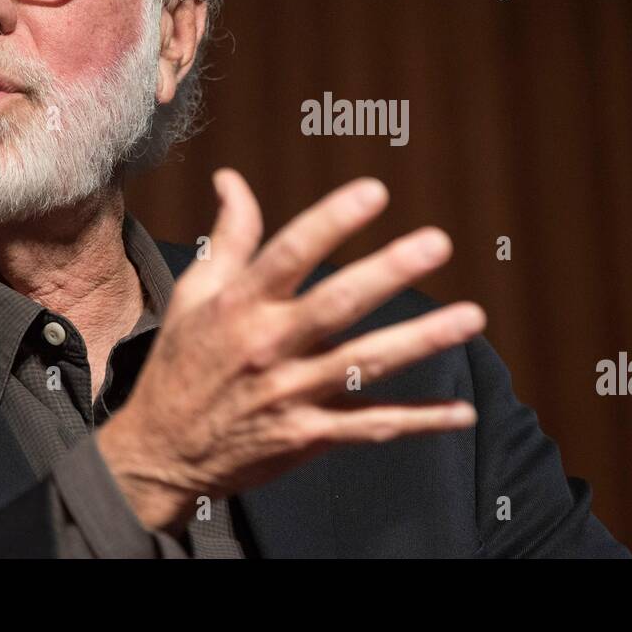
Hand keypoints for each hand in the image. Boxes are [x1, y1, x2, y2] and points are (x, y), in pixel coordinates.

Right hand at [96, 168, 484, 531]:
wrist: (159, 453)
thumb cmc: (181, 363)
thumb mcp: (194, 294)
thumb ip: (228, 237)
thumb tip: (232, 179)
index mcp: (239, 305)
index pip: (290, 253)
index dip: (332, 220)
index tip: (375, 191)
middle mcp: (267, 347)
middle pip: (336, 304)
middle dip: (388, 272)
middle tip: (436, 243)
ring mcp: (290, 394)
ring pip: (364, 364)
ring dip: (420, 341)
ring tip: (471, 318)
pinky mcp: (307, 435)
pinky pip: (371, 427)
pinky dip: (418, 421)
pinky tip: (461, 414)